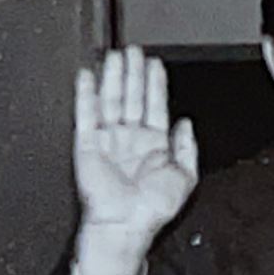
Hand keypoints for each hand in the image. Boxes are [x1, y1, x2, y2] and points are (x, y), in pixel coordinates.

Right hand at [70, 47, 198, 274]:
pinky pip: (86, 114)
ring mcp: (108, 140)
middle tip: (134, 50)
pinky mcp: (87, 145)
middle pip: (132, 97)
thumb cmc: (153, 209)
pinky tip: (88, 77)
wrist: (126, 224)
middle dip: (133, 72)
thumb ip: (188, 148)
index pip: (154, 105)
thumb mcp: (185, 177)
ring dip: (114, 77)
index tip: (154, 63)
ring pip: (111, 100)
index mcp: (154, 145)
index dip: (155, 83)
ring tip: (116, 55)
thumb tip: (186, 123)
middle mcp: (130, 139)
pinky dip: (86, 95)